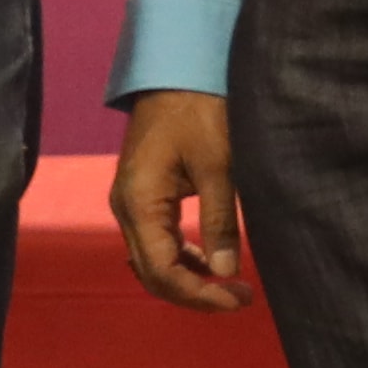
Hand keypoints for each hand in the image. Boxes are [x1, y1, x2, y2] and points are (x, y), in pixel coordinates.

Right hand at [116, 92, 254, 310]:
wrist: (177, 67)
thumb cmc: (200, 109)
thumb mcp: (219, 166)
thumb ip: (220, 221)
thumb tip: (225, 274)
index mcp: (139, 203)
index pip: (162, 272)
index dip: (199, 296)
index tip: (238, 299)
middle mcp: (126, 208)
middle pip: (152, 274)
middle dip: (194, 293)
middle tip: (240, 298)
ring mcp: (131, 202)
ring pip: (153, 260)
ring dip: (188, 278)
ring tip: (231, 285)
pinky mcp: (143, 194)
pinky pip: (156, 241)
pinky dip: (182, 257)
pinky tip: (211, 260)